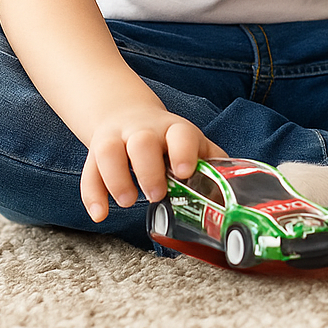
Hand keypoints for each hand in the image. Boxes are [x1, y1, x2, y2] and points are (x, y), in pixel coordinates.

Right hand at [80, 98, 226, 222]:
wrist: (126, 112)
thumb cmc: (168, 139)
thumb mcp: (191, 142)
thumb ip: (211, 161)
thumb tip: (238, 188)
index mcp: (173, 130)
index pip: (180, 133)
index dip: (182, 150)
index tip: (184, 171)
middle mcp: (143, 131)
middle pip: (142, 142)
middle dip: (148, 169)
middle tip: (155, 194)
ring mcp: (117, 139)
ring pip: (109, 151)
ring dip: (116, 178)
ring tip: (128, 201)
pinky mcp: (96, 152)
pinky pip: (89, 171)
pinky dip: (92, 195)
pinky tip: (99, 215)